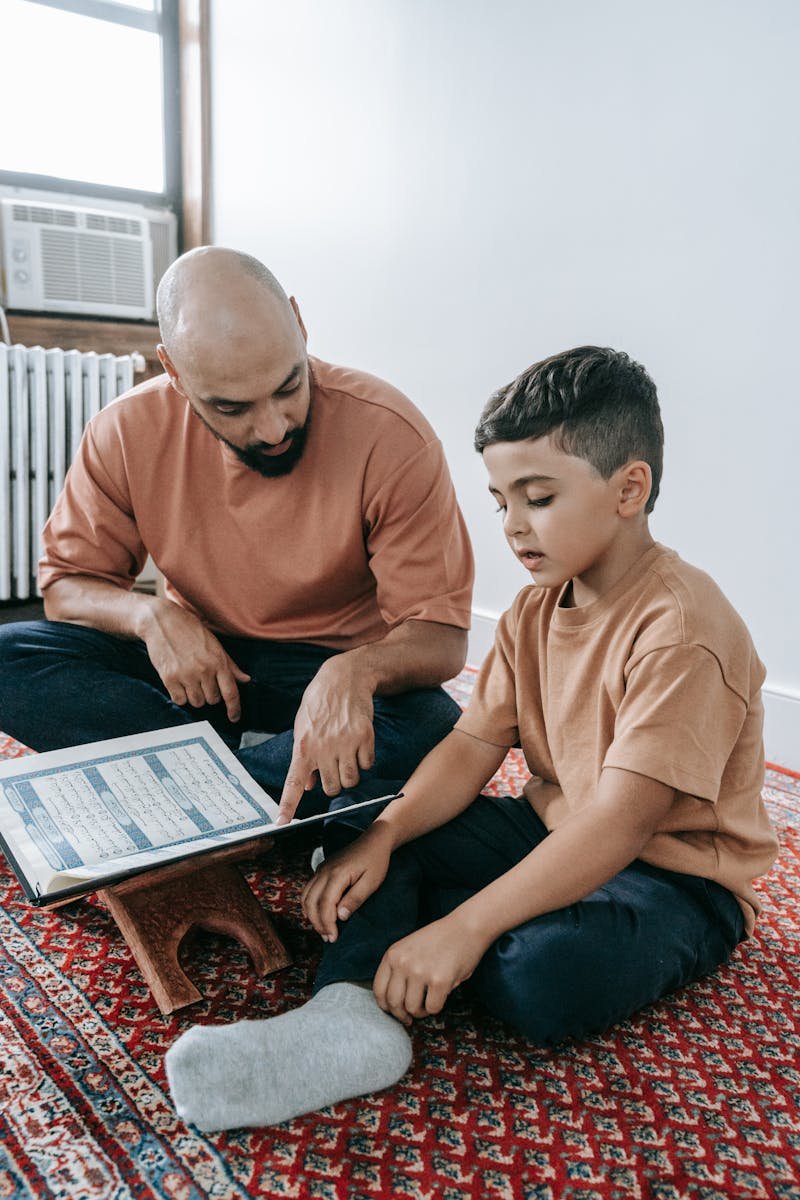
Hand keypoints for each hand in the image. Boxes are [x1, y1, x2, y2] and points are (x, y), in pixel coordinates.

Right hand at [139, 601, 249, 722]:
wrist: (162, 621)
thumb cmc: (190, 631)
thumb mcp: (215, 645)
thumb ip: (230, 665)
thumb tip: (245, 680)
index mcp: (218, 661)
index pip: (231, 692)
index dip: (234, 709)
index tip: (234, 717)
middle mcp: (203, 670)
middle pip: (212, 700)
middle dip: (210, 694)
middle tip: (203, 681)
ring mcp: (185, 675)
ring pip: (196, 702)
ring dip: (195, 696)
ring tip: (190, 680)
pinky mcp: (169, 678)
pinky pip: (179, 700)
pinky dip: (180, 696)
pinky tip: (180, 683)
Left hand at [277, 657, 374, 822]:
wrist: (344, 678)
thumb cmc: (320, 703)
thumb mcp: (303, 726)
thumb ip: (303, 756)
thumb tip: (306, 784)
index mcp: (303, 746)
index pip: (293, 782)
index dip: (287, 805)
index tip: (280, 823)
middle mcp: (323, 747)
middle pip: (331, 788)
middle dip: (334, 782)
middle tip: (334, 766)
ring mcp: (345, 743)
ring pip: (351, 780)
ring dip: (350, 774)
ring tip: (347, 756)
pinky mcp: (364, 737)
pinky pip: (367, 765)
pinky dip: (365, 760)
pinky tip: (359, 744)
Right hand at [301, 821, 393, 940]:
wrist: (374, 840)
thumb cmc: (376, 861)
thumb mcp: (371, 882)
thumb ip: (355, 899)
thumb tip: (340, 917)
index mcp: (337, 874)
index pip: (325, 905)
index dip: (327, 924)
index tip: (333, 938)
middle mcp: (324, 871)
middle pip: (311, 902)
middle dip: (317, 923)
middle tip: (328, 938)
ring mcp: (321, 869)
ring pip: (306, 896)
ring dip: (311, 915)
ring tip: (323, 930)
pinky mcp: (321, 869)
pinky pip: (308, 889)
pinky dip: (309, 904)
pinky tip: (318, 914)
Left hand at [373, 915, 486, 1025]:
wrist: (466, 927)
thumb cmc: (440, 939)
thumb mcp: (409, 948)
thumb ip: (399, 969)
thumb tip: (394, 1003)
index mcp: (393, 954)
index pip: (379, 990)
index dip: (386, 1006)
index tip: (394, 1011)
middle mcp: (403, 963)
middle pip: (393, 1003)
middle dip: (401, 1015)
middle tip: (410, 1018)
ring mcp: (420, 972)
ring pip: (412, 1008)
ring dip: (421, 1011)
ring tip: (428, 1003)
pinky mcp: (439, 981)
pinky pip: (432, 1008)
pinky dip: (437, 1007)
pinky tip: (441, 996)